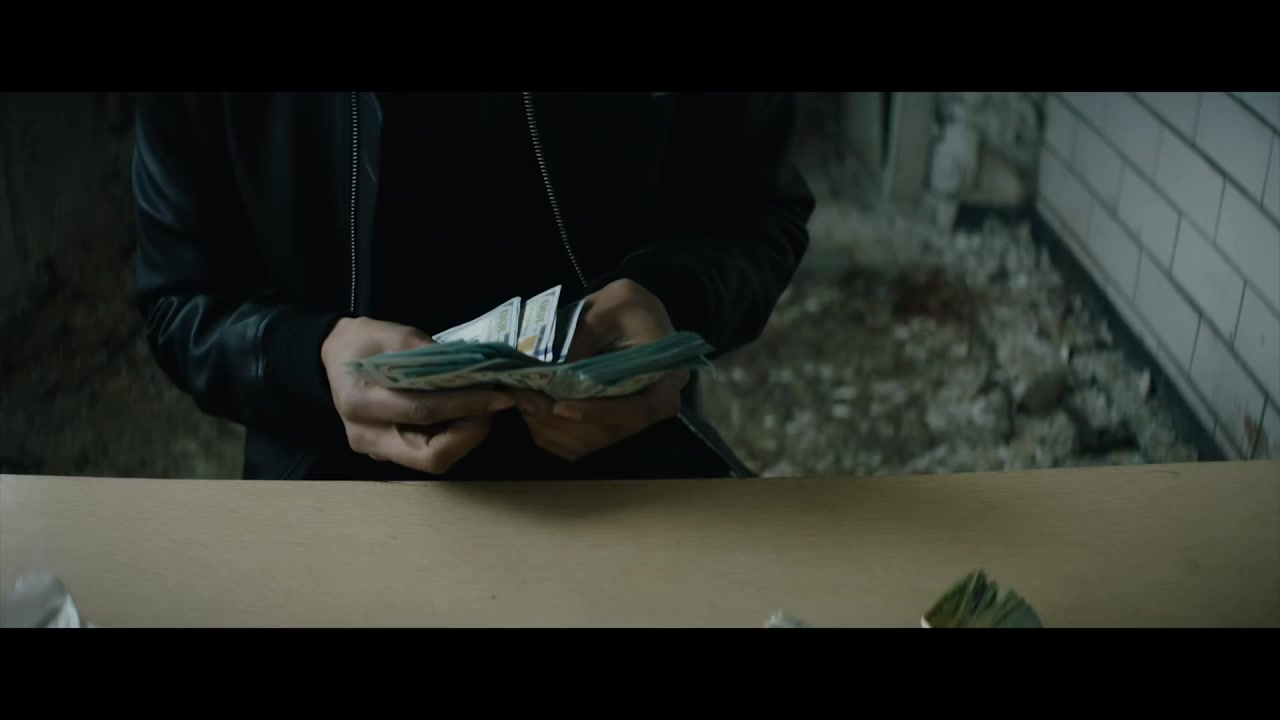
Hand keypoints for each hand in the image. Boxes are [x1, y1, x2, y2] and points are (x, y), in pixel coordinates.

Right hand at [321, 317, 513, 473]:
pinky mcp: (389, 453)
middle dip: (469, 434)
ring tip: (482, 407)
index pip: (422, 411)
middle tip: (491, 406)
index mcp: (360, 402)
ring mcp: (377, 451)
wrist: (336, 358)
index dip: (465, 405)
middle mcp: (367, 436)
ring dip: (465, 437)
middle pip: (430, 455)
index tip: (498, 395)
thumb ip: (433, 357)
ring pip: (433, 460)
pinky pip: (428, 452)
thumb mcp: (397, 336)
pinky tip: (465, 414)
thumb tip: (476, 372)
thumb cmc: (366, 343)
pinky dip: (454, 436)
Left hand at [516, 279, 687, 460]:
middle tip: (526, 397)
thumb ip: (584, 334)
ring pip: (588, 443)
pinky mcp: (609, 427)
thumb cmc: (629, 307)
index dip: (601, 414)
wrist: (633, 315)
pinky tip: (531, 411)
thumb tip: (548, 370)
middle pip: (607, 432)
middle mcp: (653, 408)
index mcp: (666, 377)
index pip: (640, 410)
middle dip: (561, 421)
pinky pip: (578, 446)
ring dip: (550, 428)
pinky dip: (550, 435)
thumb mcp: (611, 304)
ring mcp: (630, 421)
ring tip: (523, 399)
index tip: (560, 406)